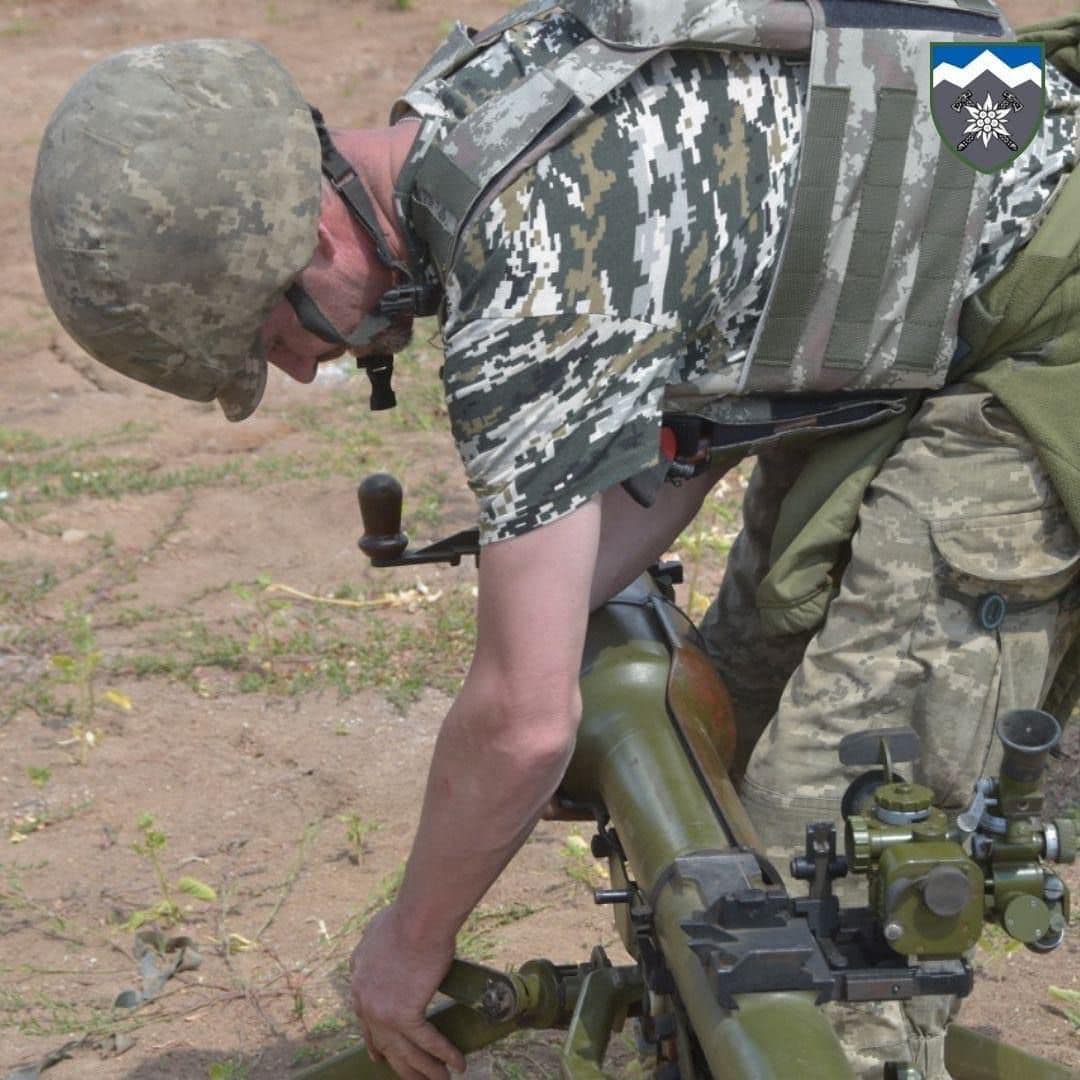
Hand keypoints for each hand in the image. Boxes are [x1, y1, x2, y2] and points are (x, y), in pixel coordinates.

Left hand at [350, 904, 465, 1078]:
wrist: (418, 917)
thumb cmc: (408, 915)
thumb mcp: (380, 931)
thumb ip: (380, 948)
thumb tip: (389, 949)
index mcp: (358, 978)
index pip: (364, 1020)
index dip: (374, 1041)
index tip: (380, 1056)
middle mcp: (364, 1000)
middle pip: (382, 1043)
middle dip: (400, 1064)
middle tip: (413, 1078)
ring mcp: (382, 1010)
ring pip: (404, 1051)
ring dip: (425, 1070)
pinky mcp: (404, 1014)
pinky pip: (427, 1042)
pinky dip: (444, 1055)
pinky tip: (458, 1064)